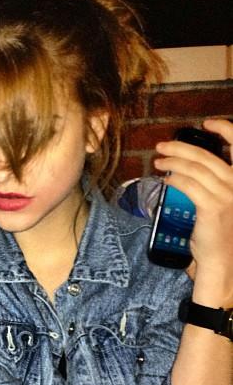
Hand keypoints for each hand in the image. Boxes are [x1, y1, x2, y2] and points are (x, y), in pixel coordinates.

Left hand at [154, 119, 232, 304]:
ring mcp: (229, 195)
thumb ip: (210, 183)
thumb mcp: (220, 202)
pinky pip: (189, 184)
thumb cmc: (218, 233)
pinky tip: (165, 178)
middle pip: (207, 156)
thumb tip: (188, 166)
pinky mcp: (213, 206)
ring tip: (158, 161)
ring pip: (195, 168)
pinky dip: (175, 177)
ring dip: (172, 161)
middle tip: (162, 146)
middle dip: (181, 147)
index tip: (206, 124)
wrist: (223, 261)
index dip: (226, 129)